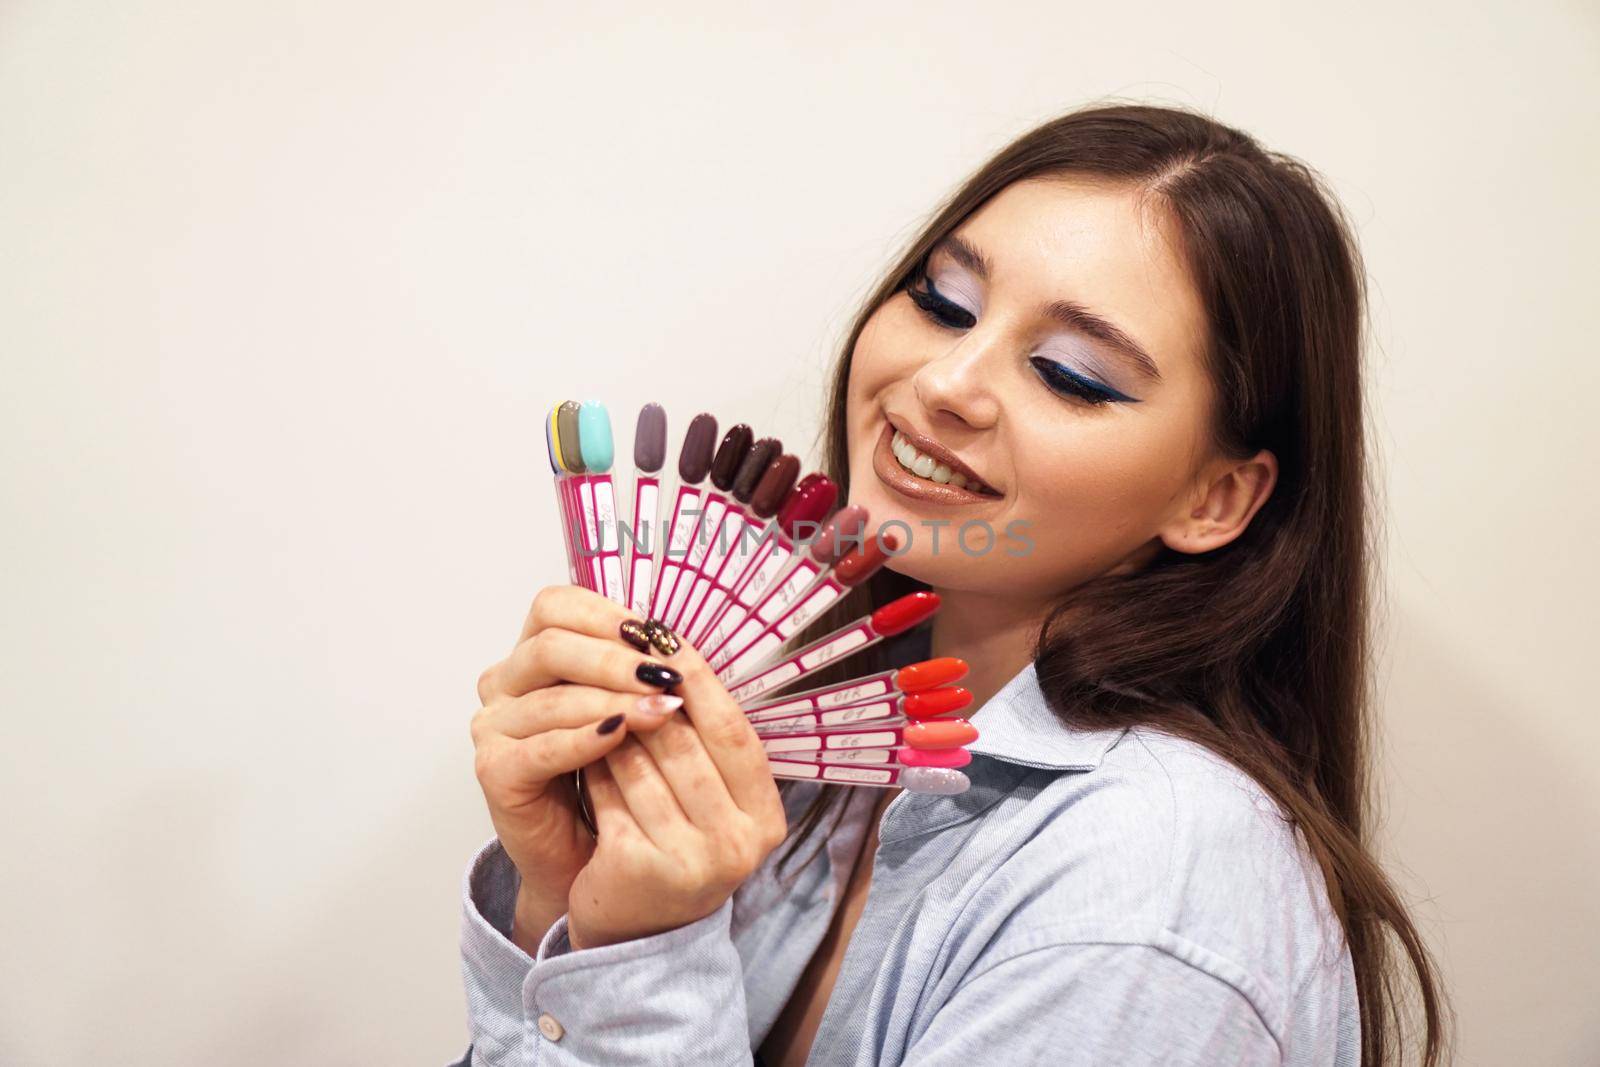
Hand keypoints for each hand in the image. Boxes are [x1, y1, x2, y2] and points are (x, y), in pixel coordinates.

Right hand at [472, 585, 686, 950]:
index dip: (604, 614)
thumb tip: (675, 642)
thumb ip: (636, 671)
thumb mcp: (625, 709)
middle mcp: (504, 684)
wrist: (588, 853)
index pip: (554, 607)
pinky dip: (584, 739)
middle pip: (550, 645)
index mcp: (533, 655)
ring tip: (662, 712)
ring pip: (550, 698)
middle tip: (664, 675)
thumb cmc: (612, 775)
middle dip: (614, 658)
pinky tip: (621, 737)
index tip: (654, 634)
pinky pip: (541, 748)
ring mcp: (493, 727)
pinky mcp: (494, 770)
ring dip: (611, 700)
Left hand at [566, 630, 787, 949]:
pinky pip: (608, 796)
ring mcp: (692, 861)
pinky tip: (577, 747)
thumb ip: (703, 742)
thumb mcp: (706, 798)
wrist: (635, 933)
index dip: (700, 679)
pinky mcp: (640, 870)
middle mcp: (738, 843)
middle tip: (614, 652)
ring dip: (611, 724)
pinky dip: (591, 767)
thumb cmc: (670, 845)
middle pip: (685, 743)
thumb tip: (671, 654)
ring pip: (641, 764)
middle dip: (644, 695)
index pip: (735, 731)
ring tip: (588, 693)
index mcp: (764, 818)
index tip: (665, 636)